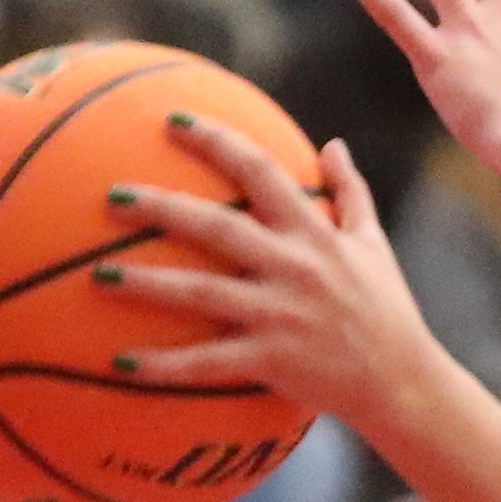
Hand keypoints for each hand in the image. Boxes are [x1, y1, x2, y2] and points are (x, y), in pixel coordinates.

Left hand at [101, 116, 446, 430]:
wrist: (404, 382)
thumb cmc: (387, 311)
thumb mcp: (375, 244)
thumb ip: (351, 192)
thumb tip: (333, 143)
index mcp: (316, 234)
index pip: (263, 173)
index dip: (218, 142)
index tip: (173, 120)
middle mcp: (296, 268)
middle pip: (218, 228)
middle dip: (163, 208)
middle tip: (112, 196)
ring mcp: (282, 315)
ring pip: (203, 293)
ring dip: (146, 284)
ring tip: (96, 276)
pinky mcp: (273, 360)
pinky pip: (208, 362)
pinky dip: (163, 365)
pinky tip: (119, 362)